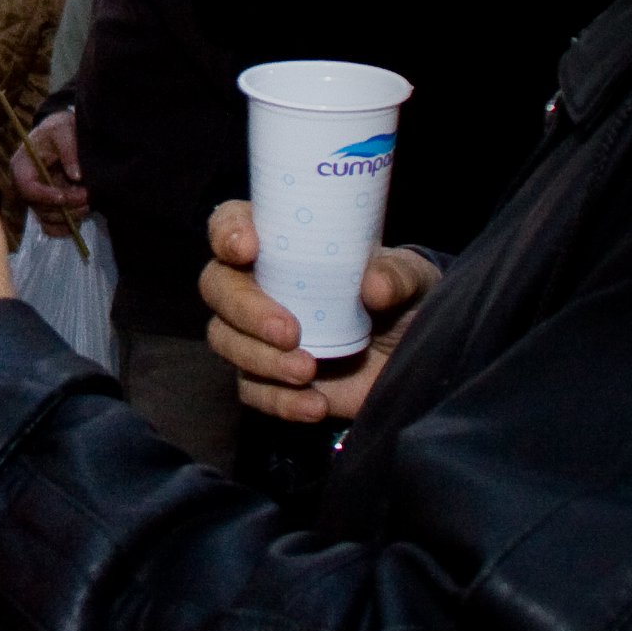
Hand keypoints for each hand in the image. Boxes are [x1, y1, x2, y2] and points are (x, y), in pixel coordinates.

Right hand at [9, 109, 88, 235]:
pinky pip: (51, 226)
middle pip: (39, 207)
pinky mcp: (46, 206)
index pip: (27, 188)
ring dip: (69, 216)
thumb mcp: (63, 129)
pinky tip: (80, 218)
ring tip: (89, 203)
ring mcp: (35, 198)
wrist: (62, 132)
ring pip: (47, 219)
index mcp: (21, 166)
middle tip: (88, 195)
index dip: (44, 196)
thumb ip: (69, 150)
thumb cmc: (59, 127)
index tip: (64, 196)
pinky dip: (65, 227)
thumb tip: (76, 176)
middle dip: (65, 206)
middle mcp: (24, 186)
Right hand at [198, 199, 439, 422]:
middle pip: (217, 287)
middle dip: (246, 310)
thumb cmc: (405, 301)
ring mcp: (256, 334)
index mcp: (282, 246)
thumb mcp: (413, 280)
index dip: (228, 232)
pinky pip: (251, 390)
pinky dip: (280, 401)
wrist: (414, 359)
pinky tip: (315, 405)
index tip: (249, 249)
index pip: (232, 225)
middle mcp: (259, 285)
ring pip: (225, 340)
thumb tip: (373, 287)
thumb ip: (397, 276)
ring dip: (261, 359)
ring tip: (308, 371)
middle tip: (290, 332)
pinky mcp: (266, 378)